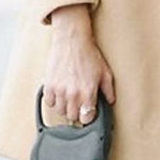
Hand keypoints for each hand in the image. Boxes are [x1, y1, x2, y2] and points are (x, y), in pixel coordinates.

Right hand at [44, 5, 114, 123]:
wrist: (72, 40)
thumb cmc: (89, 54)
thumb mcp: (105, 72)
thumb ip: (108, 90)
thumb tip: (110, 101)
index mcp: (87, 92)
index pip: (86, 118)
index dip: (89, 117)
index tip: (89, 112)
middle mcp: (72, 94)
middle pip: (72, 117)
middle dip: (77, 112)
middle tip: (80, 104)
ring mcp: (59, 90)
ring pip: (60, 111)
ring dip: (65, 107)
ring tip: (70, 98)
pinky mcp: (49, 85)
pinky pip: (49, 103)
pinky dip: (54, 101)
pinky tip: (60, 94)